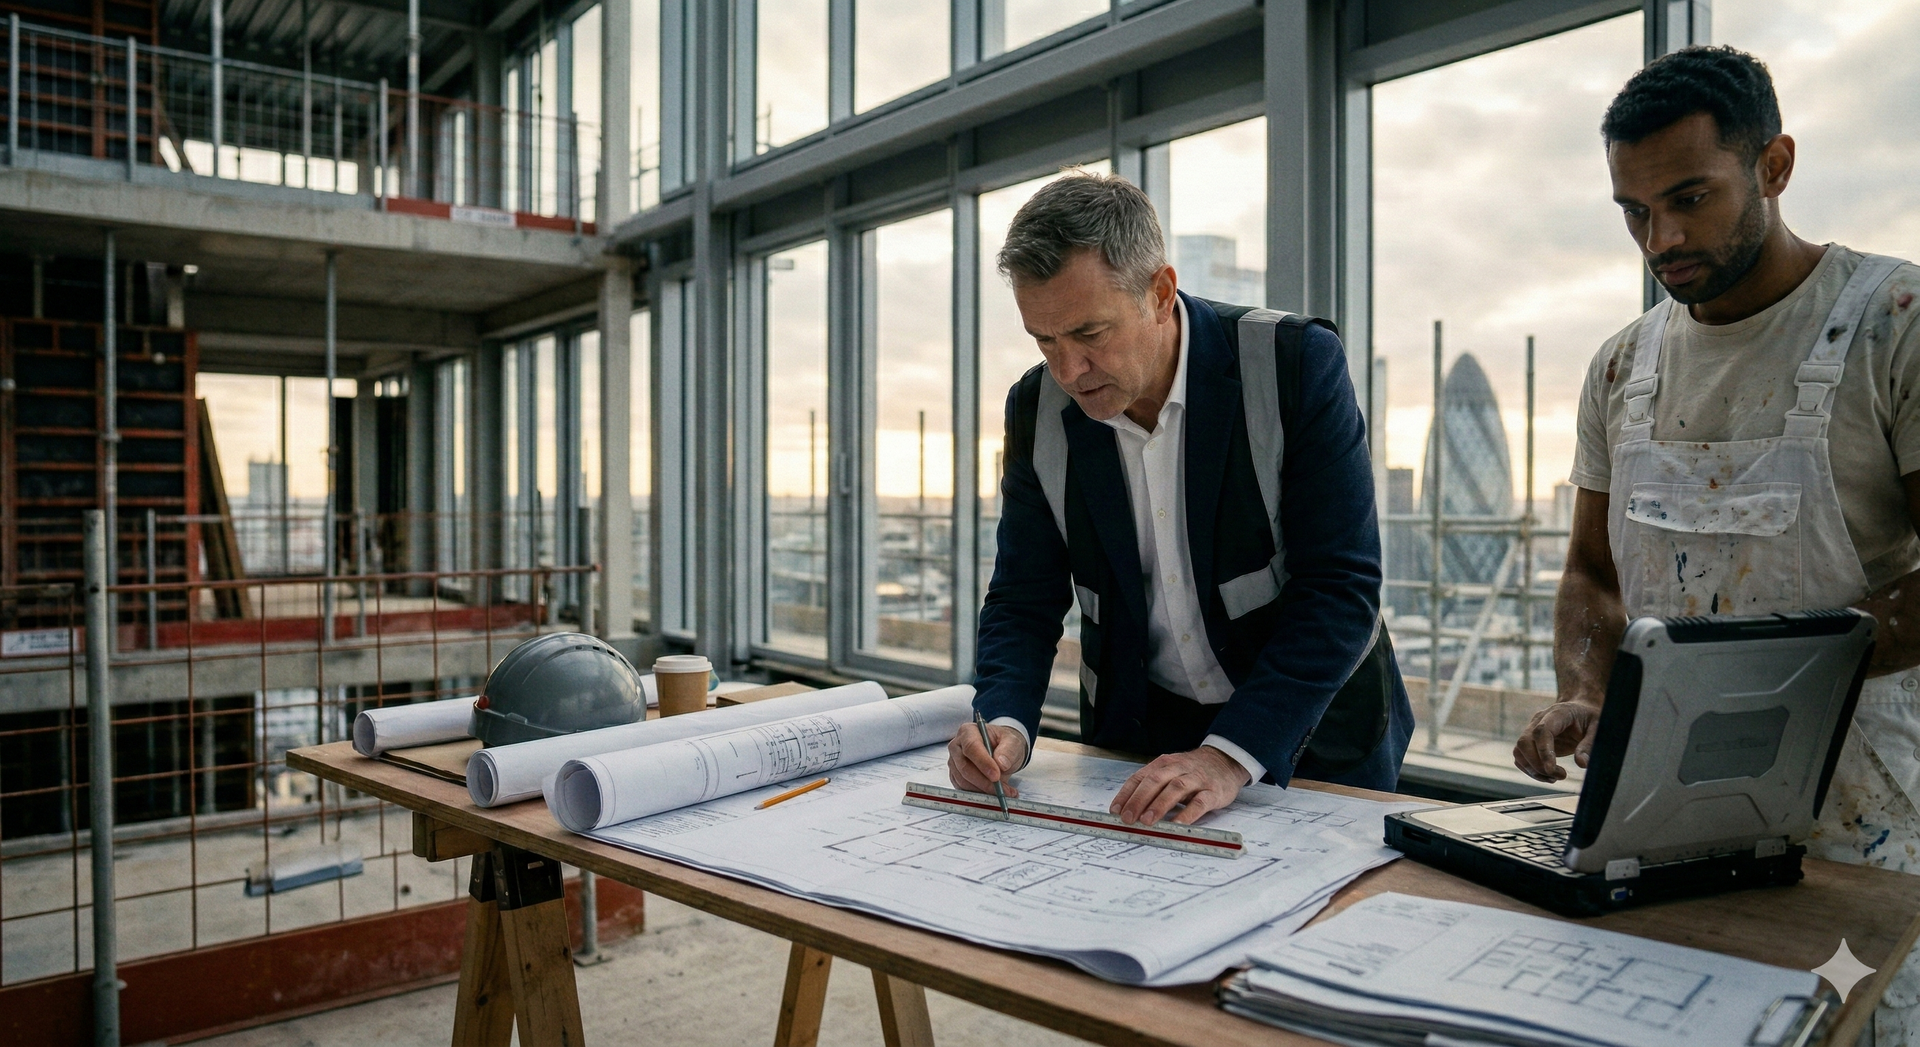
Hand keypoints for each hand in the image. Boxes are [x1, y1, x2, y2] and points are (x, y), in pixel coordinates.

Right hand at [948, 722, 1026, 797]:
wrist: (1001, 752)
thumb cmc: (1004, 743)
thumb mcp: (1013, 742)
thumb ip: (1008, 750)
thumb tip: (1001, 763)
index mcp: (968, 731)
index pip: (971, 747)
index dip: (983, 763)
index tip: (996, 776)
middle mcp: (957, 746)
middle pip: (965, 767)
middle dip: (984, 781)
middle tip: (1002, 789)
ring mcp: (954, 762)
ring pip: (963, 780)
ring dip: (983, 789)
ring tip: (1004, 791)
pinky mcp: (956, 776)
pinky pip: (963, 788)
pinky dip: (979, 793)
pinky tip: (995, 793)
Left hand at [1110, 745, 1250, 825]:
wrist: (1226, 760)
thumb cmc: (1192, 771)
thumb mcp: (1170, 772)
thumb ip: (1153, 787)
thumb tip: (1129, 809)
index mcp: (1163, 764)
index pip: (1140, 777)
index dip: (1126, 794)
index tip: (1115, 810)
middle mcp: (1178, 768)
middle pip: (1155, 781)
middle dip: (1139, 800)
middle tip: (1128, 818)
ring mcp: (1196, 779)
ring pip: (1175, 789)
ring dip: (1159, 805)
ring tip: (1148, 821)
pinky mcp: (1212, 791)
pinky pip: (1199, 802)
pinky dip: (1187, 814)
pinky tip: (1177, 824)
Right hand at [1512, 700, 1602, 781]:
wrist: (1581, 711)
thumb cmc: (1590, 718)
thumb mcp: (1597, 729)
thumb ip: (1589, 745)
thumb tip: (1582, 764)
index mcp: (1557, 713)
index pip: (1542, 731)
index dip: (1543, 751)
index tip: (1551, 770)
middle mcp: (1539, 720)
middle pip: (1524, 742)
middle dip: (1537, 764)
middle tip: (1560, 776)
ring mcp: (1531, 730)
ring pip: (1519, 751)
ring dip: (1533, 769)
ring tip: (1554, 778)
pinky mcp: (1530, 741)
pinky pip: (1521, 757)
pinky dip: (1530, 770)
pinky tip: (1548, 776)